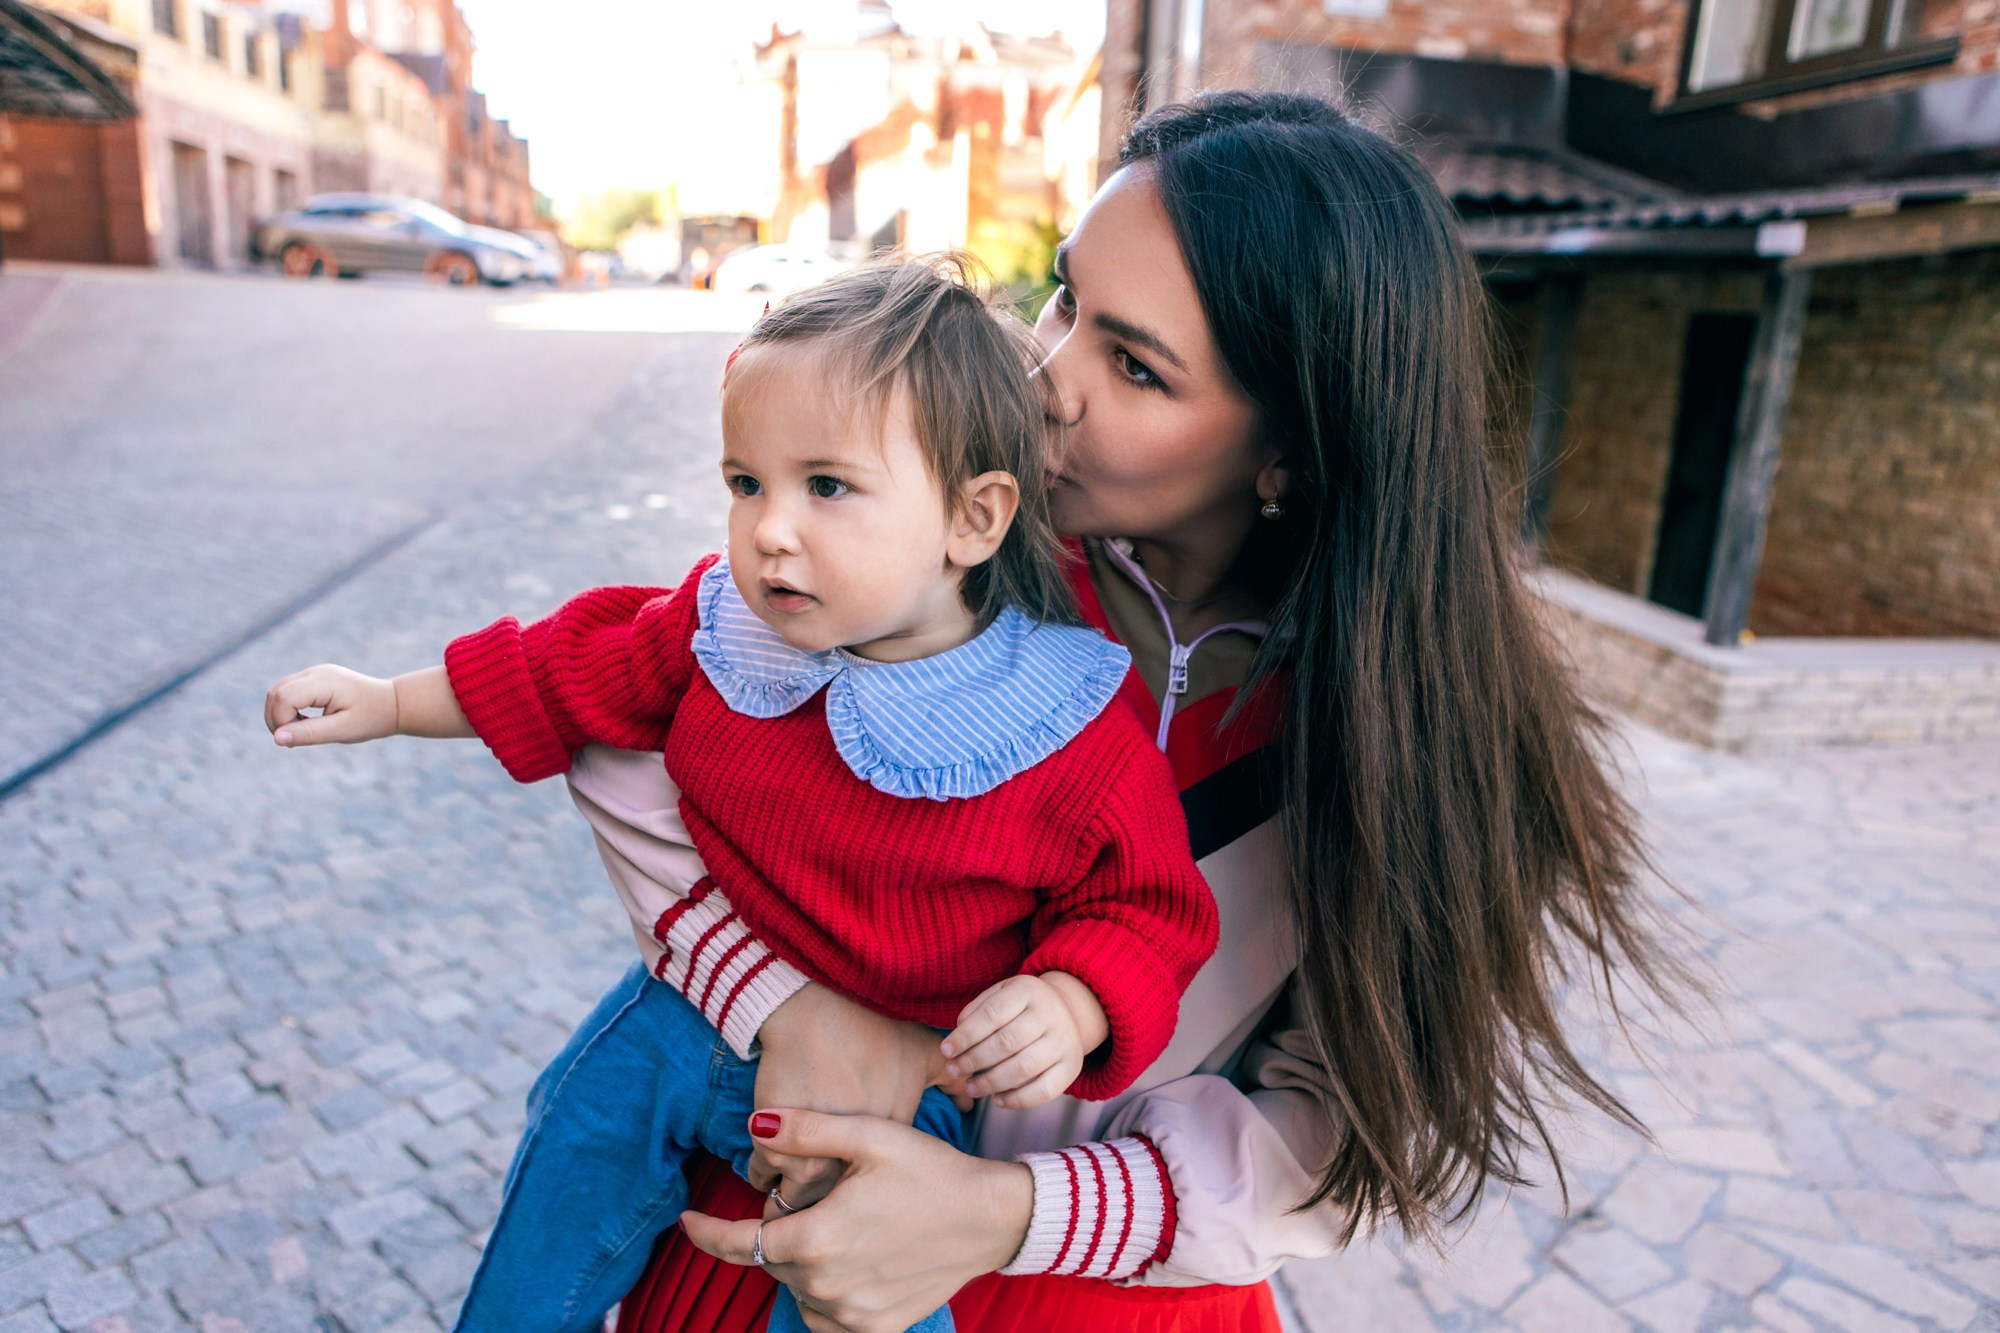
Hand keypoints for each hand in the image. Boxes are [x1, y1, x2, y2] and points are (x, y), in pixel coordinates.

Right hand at [264, 665, 396, 746]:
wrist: (391, 704)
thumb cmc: (371, 718)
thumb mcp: (342, 731)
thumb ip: (309, 734)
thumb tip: (276, 738)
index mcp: (324, 682)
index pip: (283, 697)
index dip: (281, 721)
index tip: (298, 739)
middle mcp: (315, 672)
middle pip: (275, 692)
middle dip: (275, 719)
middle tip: (295, 740)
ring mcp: (313, 673)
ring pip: (277, 690)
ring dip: (279, 714)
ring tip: (300, 733)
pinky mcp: (313, 679)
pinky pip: (287, 691)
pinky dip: (286, 709)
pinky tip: (303, 723)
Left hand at [682, 1109, 1031, 1332]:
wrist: (990, 1216)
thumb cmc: (930, 1169)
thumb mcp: (869, 1136)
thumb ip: (805, 1130)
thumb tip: (753, 1125)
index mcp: (818, 1238)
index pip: (740, 1243)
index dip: (707, 1233)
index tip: (685, 1221)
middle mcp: (827, 1285)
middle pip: (774, 1261)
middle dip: (777, 1231)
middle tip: (809, 1198)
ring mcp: (852, 1313)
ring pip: (799, 1288)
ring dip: (802, 1261)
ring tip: (833, 1227)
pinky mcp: (877, 1327)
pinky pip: (827, 1317)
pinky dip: (823, 1294)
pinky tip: (843, 1266)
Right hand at [747, 984, 968, 1209]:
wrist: (818, 1011)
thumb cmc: (873, 1029)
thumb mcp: (923, 1053)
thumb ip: (950, 1081)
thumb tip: (969, 1099)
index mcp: (888, 1147)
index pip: (875, 1193)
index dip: (862, 1191)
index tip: (851, 1185)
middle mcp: (851, 1163)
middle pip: (832, 1208)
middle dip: (824, 1207)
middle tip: (816, 1198)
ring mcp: (810, 1158)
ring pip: (793, 1201)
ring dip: (788, 1195)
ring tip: (786, 1187)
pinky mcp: (774, 1145)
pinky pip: (762, 1176)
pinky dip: (762, 1172)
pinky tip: (767, 1165)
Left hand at [940, 972, 1106, 1108]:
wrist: (1068, 1012)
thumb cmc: (1021, 1007)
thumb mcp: (1000, 994)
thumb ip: (977, 1011)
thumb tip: (957, 1039)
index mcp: (1028, 990)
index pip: (992, 1014)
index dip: (966, 1035)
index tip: (946, 1051)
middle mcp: (1050, 1014)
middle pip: (1007, 1042)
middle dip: (974, 1060)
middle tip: (954, 1070)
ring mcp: (1064, 1041)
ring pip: (1024, 1067)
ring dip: (991, 1082)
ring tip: (971, 1087)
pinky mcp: (1072, 1067)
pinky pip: (1044, 1091)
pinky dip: (1017, 1100)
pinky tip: (997, 1099)